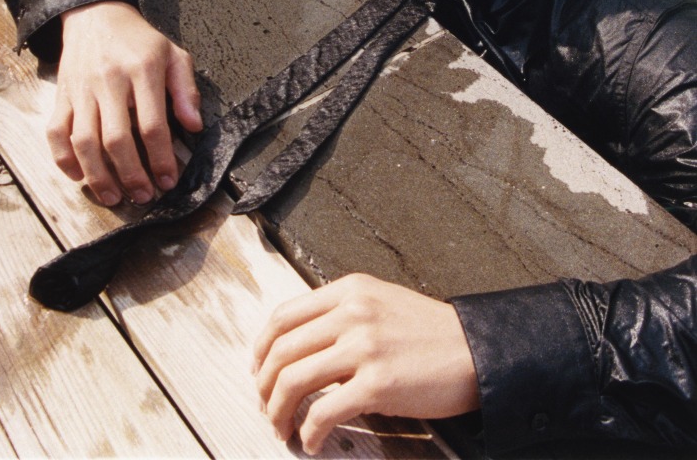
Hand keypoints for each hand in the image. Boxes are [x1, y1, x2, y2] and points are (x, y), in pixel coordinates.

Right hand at [48, 1, 201, 205]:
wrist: (97, 16)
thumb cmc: (140, 41)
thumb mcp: (174, 55)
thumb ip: (186, 90)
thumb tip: (194, 125)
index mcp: (143, 70)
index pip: (152, 125)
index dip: (161, 158)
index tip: (168, 180)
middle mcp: (110, 82)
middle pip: (117, 139)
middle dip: (131, 175)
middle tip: (143, 196)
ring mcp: (82, 90)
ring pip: (84, 141)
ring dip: (98, 176)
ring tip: (113, 197)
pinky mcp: (62, 95)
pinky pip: (56, 131)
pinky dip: (63, 159)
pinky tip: (78, 176)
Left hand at [253, 273, 478, 454]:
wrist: (474, 351)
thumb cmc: (431, 333)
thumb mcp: (381, 303)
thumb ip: (343, 315)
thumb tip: (303, 348)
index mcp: (351, 291)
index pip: (284, 316)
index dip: (261, 348)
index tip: (258, 370)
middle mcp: (353, 313)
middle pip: (281, 349)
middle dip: (264, 385)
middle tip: (266, 405)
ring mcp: (364, 347)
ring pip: (294, 379)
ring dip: (278, 411)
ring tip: (281, 427)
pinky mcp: (377, 384)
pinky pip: (324, 412)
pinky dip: (309, 433)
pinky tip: (312, 441)